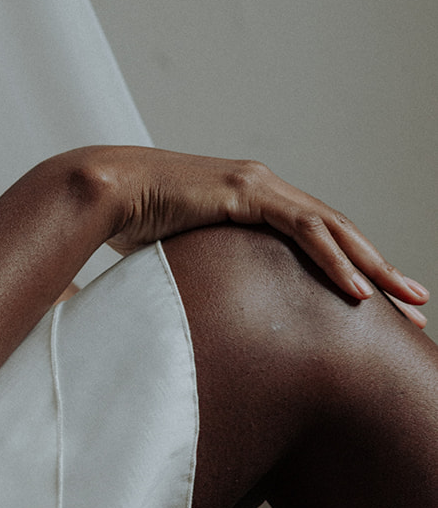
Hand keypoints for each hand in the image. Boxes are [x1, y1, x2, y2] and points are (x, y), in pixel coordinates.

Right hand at [85, 146, 428, 327]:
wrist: (101, 192)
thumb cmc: (129, 226)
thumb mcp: (183, 258)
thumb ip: (207, 277)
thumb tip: (203, 322)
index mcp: (252, 200)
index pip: (317, 236)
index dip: (353, 266)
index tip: (380, 303)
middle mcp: (264, 187)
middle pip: (338, 232)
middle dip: (381, 269)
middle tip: (417, 305)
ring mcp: (258, 185)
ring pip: (333, 228)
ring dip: (374, 266)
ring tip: (406, 301)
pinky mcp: (246, 191)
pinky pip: (303, 228)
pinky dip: (335, 260)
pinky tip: (358, 291)